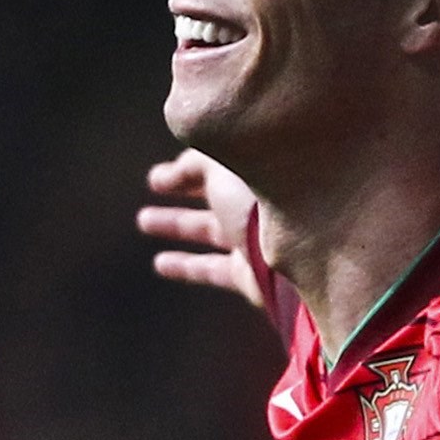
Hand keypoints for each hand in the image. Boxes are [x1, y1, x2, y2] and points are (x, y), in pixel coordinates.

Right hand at [137, 148, 262, 308]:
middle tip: (153, 183)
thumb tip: (170, 173)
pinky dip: (185, 266)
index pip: (223, 163)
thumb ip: (193, 163)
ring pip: (210, 230)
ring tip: (144, 221)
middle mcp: (265, 204)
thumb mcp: (220, 162)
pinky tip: (160, 264)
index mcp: (265, 169)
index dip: (190, 163)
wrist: (295, 258)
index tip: (161, 169)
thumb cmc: (261, 199)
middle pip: (218, 193)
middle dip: (185, 186)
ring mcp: (259, 242)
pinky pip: (212, 269)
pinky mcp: (251, 276)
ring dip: (177, 224)